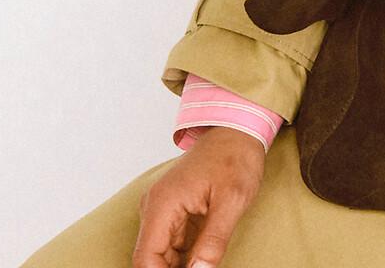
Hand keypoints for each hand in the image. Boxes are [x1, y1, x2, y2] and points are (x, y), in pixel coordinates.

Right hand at [133, 127, 265, 267]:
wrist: (238, 130)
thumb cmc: (235, 157)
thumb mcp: (232, 200)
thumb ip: (214, 240)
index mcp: (163, 204)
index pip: (145, 258)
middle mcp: (155, 207)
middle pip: (152, 258)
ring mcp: (163, 209)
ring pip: (162, 253)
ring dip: (180, 265)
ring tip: (204, 263)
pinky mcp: (175, 210)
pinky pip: (173, 242)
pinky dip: (186, 256)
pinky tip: (202, 260)